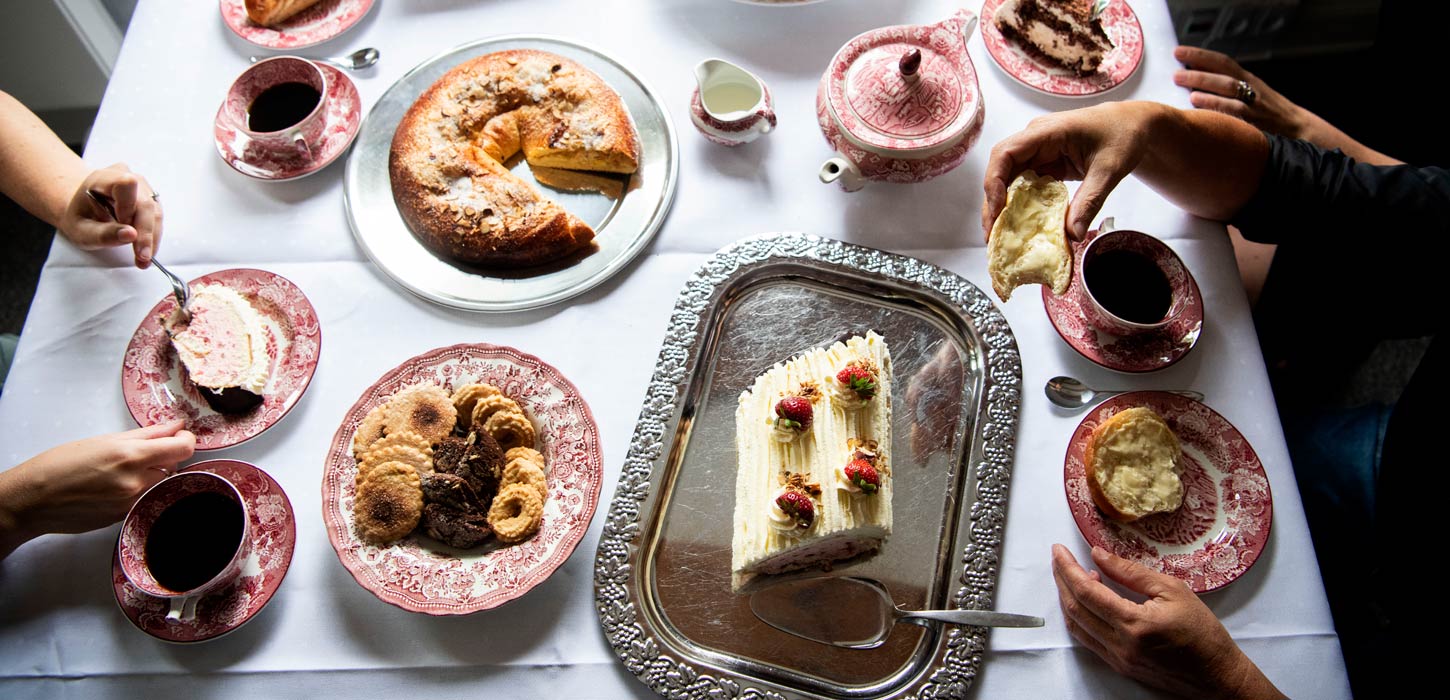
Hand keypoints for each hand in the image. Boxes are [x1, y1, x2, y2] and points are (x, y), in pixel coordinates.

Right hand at [0, 421, 194, 557]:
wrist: (33, 500)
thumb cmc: (61, 464)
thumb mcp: (104, 440)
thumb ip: (146, 433)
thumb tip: (176, 425)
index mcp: (130, 456)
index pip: (183, 448)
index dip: (185, 440)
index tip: (178, 436)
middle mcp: (136, 482)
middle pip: (173, 467)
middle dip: (164, 458)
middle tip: (142, 452)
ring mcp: (132, 503)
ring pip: (160, 484)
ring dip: (152, 475)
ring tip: (124, 470)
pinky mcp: (125, 517)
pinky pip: (145, 499)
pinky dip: (139, 490)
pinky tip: (115, 486)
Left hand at [60, 163, 162, 268]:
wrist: (85, 210)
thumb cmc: (81, 218)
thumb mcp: (81, 231)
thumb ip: (103, 234)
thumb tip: (131, 235)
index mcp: (103, 179)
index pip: (126, 184)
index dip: (129, 209)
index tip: (126, 231)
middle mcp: (126, 176)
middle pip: (145, 204)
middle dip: (145, 234)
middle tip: (141, 258)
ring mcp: (142, 186)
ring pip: (155, 212)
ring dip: (151, 238)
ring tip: (142, 259)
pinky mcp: (150, 198)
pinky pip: (157, 217)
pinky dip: (152, 236)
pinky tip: (145, 250)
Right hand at [982, 103, 1161, 240]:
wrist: (1134, 126)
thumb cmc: (1123, 135)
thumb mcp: (1110, 170)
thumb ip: (1090, 201)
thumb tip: (1073, 235)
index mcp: (1046, 132)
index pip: (1005, 153)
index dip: (995, 182)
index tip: (997, 212)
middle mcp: (1035, 140)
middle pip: (1000, 170)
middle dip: (993, 203)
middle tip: (992, 235)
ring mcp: (1038, 152)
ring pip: (1009, 180)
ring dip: (1003, 208)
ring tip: (1000, 236)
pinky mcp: (1045, 164)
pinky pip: (1024, 186)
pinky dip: (1020, 206)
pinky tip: (1020, 227)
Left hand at [1050, 544, 1285, 699]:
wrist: (1217, 676)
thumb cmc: (1202, 632)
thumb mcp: (1172, 591)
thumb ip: (1131, 572)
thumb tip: (1098, 555)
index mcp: (1134, 624)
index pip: (1087, 592)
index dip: (1067, 568)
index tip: (1059, 550)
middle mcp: (1120, 645)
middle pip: (1075, 608)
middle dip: (1061, 579)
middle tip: (1059, 558)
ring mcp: (1117, 659)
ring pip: (1076, 626)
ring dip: (1067, 598)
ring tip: (1072, 575)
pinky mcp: (1120, 666)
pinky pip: (1088, 639)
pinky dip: (1080, 617)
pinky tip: (1087, 600)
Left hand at [1172, 46, 1305, 138]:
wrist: (1295, 128)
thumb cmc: (1265, 109)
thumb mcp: (1249, 90)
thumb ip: (1224, 84)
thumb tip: (1191, 76)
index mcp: (1247, 78)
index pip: (1222, 62)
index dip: (1200, 55)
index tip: (1178, 52)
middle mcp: (1251, 89)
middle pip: (1224, 78)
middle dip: (1200, 75)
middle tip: (1176, 75)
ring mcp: (1254, 106)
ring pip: (1232, 97)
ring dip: (1210, 95)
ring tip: (1190, 94)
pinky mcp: (1255, 124)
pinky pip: (1237, 117)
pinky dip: (1222, 115)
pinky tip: (1206, 117)